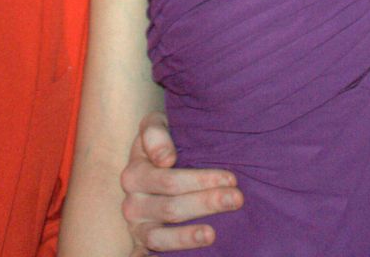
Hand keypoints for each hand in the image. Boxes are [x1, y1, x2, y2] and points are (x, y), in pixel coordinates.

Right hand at [120, 110, 242, 252]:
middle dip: (206, 204)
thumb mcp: (156, 125)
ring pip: (158, 238)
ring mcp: (137, 227)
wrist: (153, 159)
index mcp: (135, 174)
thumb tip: (165, 159)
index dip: (201, 181)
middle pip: (171, 208)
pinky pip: (144, 255)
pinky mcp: (141, 244)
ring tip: (213, 235)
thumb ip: (156, 134)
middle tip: (237, 199)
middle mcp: (132, 203)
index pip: (170, 181)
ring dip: (186, 237)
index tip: (231, 178)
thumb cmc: (163, 140)